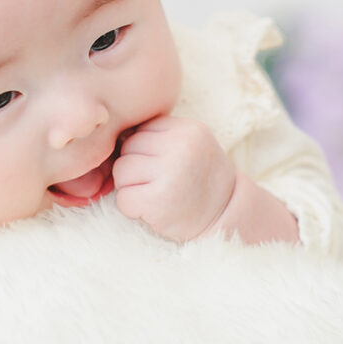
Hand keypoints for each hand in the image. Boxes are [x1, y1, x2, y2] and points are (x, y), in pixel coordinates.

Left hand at [112, 116, 236, 241]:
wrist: (225, 215)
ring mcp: (170, 174)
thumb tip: (117, 135)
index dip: (145, 149)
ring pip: (121, 171)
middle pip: (128, 148)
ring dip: (131, 186)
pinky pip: (123, 198)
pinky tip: (152, 209)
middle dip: (135, 167)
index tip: (161, 164)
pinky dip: (131, 208)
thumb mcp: (190, 144)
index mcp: (188, 130)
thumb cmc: (199, 177)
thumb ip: (160, 135)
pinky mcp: (158, 201)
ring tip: (154, 194)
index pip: (141, 128)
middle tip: (157, 182)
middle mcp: (181, 147)